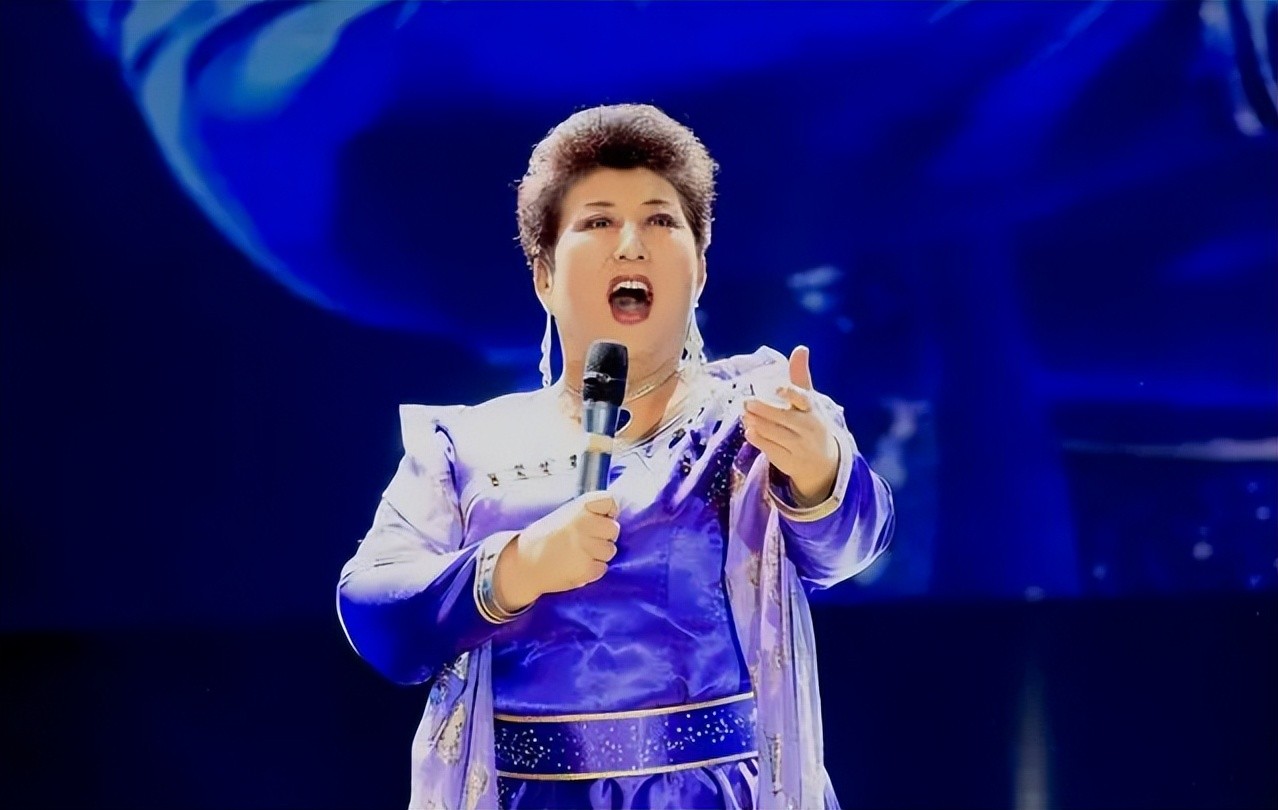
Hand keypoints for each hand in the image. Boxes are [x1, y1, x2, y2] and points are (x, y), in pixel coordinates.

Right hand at [494, 491, 619, 609]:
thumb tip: (612, 517)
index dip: (608, 511)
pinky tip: (576, 565)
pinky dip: (592, 570)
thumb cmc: (545, 538)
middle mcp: (584, 524)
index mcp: (579, 507)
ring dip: (598, 554)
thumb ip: (588, 513)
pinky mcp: (586, 569)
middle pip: (614, 529)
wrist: (524, 563)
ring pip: (610, 550)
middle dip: (605, 536)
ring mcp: (586, 547)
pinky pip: (602, 568)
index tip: (601, 517)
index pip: (609, 500)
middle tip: (587, 540)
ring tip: (578, 554)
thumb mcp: (565, 515)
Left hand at [742, 345, 840, 505]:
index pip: (803, 399)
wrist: (822, 462)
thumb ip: (800, 376)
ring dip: (756, 423)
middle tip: (746, 403)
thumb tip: (801, 348)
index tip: (778, 389)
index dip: (791, 393)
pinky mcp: (789, 461)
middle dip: (763, 410)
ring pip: (774, 433)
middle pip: (783, 418)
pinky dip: (758, 439)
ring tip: (745, 415)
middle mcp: (807, 427)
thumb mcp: (808, 400)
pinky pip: (770, 449)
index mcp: (812, 409)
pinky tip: (749, 430)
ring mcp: (799, 446)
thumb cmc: (810, 422)